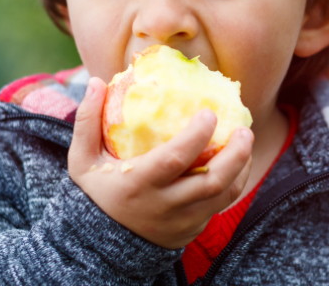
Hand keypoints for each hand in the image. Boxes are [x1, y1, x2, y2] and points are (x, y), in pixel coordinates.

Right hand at [67, 77, 253, 249]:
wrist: (101, 245)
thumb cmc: (95, 193)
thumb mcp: (82, 161)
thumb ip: (87, 122)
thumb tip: (97, 82)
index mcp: (137, 185)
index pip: (174, 160)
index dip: (196, 136)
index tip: (210, 113)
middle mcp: (164, 206)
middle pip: (211, 181)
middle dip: (235, 154)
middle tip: (245, 130)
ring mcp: (181, 222)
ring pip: (223, 195)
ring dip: (241, 167)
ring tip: (246, 141)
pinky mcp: (191, 230)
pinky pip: (220, 206)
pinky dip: (233, 182)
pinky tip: (237, 162)